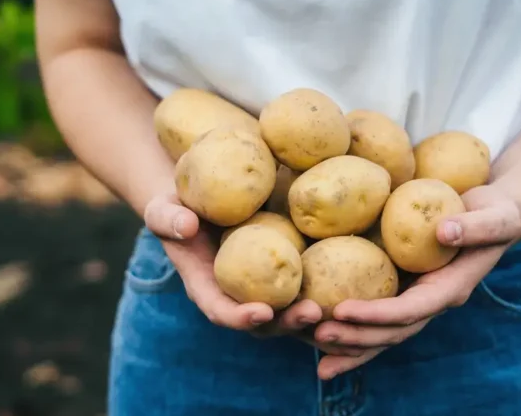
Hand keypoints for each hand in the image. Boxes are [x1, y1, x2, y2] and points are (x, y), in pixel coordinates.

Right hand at [144, 193, 365, 355]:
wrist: (201, 198)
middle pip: (264, 320)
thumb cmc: (178, 204)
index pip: (221, 310)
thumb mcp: (163, 207)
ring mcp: (263, 284)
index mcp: (207, 286)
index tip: (261, 313)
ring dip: (315, 314)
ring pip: (290, 308)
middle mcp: (238, 293)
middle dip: (288, 322)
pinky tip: (357, 281)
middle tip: (312, 314)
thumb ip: (167, 218)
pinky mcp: (285, 268)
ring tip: (341, 307)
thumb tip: (186, 226)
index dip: (240, 318)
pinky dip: (328, 289)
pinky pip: (306, 283)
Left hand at [312, 184, 520, 379]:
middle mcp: (432, 300)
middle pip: (391, 330)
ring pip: (381, 330)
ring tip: (310, 342)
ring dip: (349, 340)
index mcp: (451, 289)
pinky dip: (351, 324)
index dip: (378, 315)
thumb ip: (475, 225)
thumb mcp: (495, 216)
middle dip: (355, 336)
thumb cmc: (496, 212)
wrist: (494, 215)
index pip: (412, 310)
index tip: (343, 311)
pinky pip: (376, 311)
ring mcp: (417, 296)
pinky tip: (320, 328)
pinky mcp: (404, 285)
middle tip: (316, 333)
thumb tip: (444, 231)